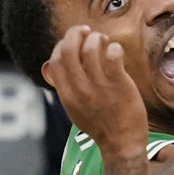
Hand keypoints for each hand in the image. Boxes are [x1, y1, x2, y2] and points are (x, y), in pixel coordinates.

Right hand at [43, 26, 147, 155]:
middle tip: (87, 31)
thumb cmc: (100, 125)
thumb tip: (52, 66)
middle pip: (70, 49)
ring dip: (97, 38)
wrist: (121, 143)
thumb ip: (64, 88)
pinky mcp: (119, 84)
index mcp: (67, 95)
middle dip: (76, 33)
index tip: (72, 41)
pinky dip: (114, 47)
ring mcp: (99, 86)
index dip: (62, 44)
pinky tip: (116, 52)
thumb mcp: (73, 109)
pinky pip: (112, 54)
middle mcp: (80, 89)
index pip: (56, 59)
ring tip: (104, 42)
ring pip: (91, 47)